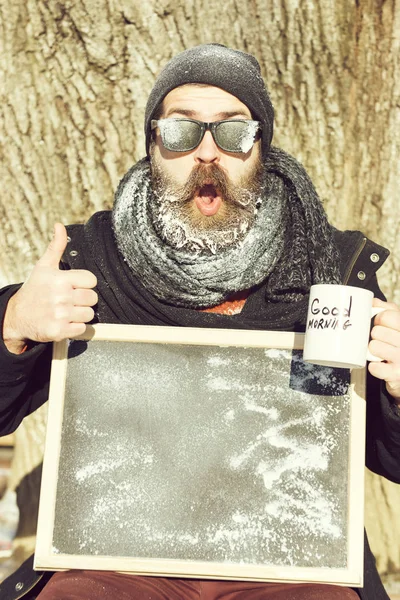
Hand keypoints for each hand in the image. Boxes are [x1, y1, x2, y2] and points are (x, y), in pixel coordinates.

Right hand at [3, 223, 97, 353]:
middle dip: (83, 299)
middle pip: (93, 298)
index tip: (74, 286)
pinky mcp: (60, 331)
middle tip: (70, 300)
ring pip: (89, 314)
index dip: (85, 283)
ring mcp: (60, 314)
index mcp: (60, 279)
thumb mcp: (43, 267)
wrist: (17, 316)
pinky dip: (76, 327)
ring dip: (81, 314)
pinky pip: (83, 329)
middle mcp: (61, 296)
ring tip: (68, 311)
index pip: (91, 280)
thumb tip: (59, 226)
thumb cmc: (34, 290)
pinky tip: (65, 321)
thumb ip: (56, 247)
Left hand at [368, 298, 399, 402]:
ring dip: (374, 350)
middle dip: (376, 335)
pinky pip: (374, 367)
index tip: (380, 323)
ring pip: (374, 347)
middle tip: (382, 340)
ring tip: (381, 352)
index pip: (386, 316)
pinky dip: (374, 366)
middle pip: (377, 332)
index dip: (379, 319)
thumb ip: (389, 310)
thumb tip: (373, 302)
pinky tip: (381, 364)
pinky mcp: (396, 374)